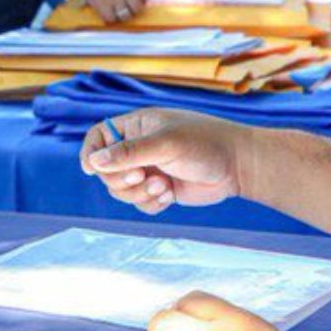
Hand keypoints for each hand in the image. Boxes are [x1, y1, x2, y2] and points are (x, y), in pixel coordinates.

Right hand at [74, 0, 148, 23]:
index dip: (140, 0)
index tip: (134, 1)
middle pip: (138, 8)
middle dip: (132, 9)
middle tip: (124, 8)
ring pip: (125, 15)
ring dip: (120, 15)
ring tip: (113, 11)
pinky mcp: (104, 5)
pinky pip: (110, 18)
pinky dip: (107, 16)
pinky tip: (103, 11)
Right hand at [81, 108, 243, 212]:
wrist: (239, 166)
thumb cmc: (205, 144)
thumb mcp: (165, 144)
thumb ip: (129, 153)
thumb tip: (94, 162)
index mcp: (137, 126)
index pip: (99, 137)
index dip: (91, 153)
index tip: (92, 169)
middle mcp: (140, 147)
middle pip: (107, 170)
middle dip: (122, 180)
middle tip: (142, 177)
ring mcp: (150, 169)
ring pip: (122, 191)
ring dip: (139, 194)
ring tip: (163, 187)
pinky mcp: (161, 189)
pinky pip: (140, 203)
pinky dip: (151, 203)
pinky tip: (170, 196)